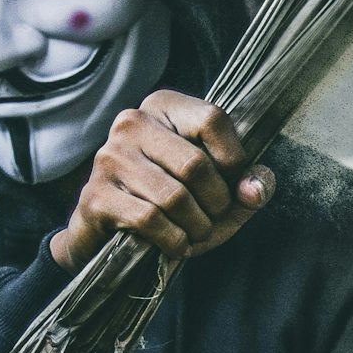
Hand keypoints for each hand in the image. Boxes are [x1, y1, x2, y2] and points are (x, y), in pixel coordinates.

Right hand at [49, 90, 275, 271]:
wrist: (105, 235)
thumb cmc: (168, 204)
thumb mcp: (214, 190)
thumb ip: (244, 186)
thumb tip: (256, 190)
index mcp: (163, 107)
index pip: (212, 119)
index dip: (234, 159)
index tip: (234, 184)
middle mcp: (132, 123)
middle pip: (195, 164)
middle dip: (217, 203)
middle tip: (214, 218)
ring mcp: (110, 158)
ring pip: (174, 197)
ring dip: (197, 226)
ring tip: (197, 233)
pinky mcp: (96, 195)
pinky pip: (150, 220)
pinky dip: (174, 240)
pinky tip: (177, 245)